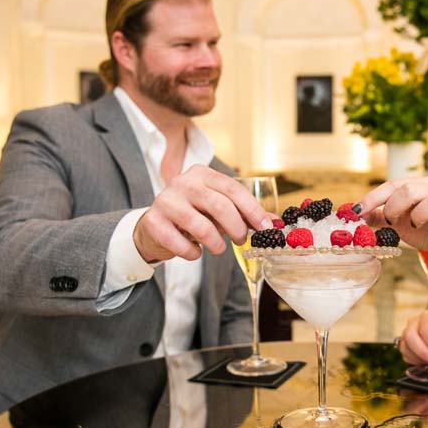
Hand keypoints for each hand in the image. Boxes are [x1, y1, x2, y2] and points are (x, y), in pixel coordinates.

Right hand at [134, 165, 271, 262]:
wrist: (155, 226)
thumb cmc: (192, 215)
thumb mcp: (217, 209)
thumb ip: (244, 213)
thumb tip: (274, 222)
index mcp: (202, 174)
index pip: (234, 189)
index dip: (253, 210)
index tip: (266, 228)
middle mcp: (183, 182)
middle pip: (220, 205)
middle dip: (237, 228)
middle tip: (241, 241)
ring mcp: (166, 201)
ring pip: (201, 226)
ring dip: (216, 243)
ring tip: (218, 248)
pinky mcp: (154, 222)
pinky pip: (181, 244)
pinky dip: (193, 253)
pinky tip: (195, 252)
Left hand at [355, 177, 427, 272]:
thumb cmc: (423, 231)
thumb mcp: (396, 224)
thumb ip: (377, 217)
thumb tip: (356, 214)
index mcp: (417, 186)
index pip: (392, 185)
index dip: (373, 198)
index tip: (356, 210)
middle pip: (410, 189)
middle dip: (394, 208)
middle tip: (390, 221)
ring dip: (418, 216)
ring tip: (415, 226)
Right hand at [398, 309, 427, 365]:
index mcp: (426, 316)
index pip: (426, 330)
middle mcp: (412, 323)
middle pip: (410, 336)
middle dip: (424, 353)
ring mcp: (404, 334)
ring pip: (405, 348)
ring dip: (420, 359)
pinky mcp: (403, 345)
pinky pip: (405, 356)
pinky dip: (416, 362)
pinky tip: (426, 361)